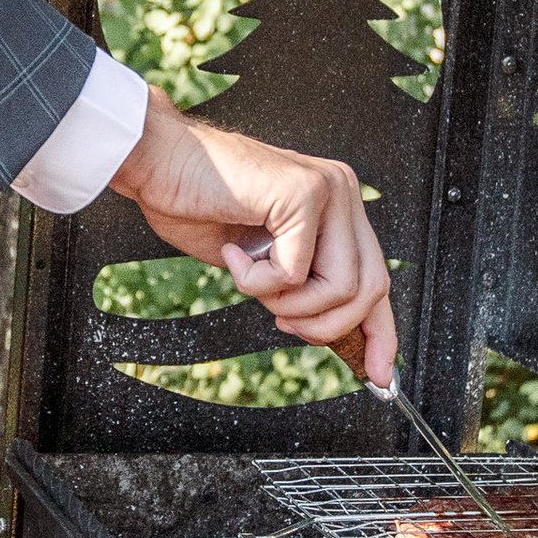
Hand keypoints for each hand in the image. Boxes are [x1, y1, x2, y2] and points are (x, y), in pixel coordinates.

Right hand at [110, 87, 397, 388]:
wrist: (156, 161)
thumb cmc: (195, 204)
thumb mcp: (260, 259)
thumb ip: (299, 284)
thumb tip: (323, 331)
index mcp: (336, 206)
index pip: (376, 277)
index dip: (381, 333)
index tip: (378, 376)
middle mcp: (342, 192)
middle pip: (371, 288)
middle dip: (328, 327)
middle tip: (282, 323)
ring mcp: (327, 189)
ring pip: (341, 287)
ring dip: (290, 304)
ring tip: (250, 281)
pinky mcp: (303, 194)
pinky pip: (295, 273)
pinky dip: (256, 282)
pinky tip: (232, 254)